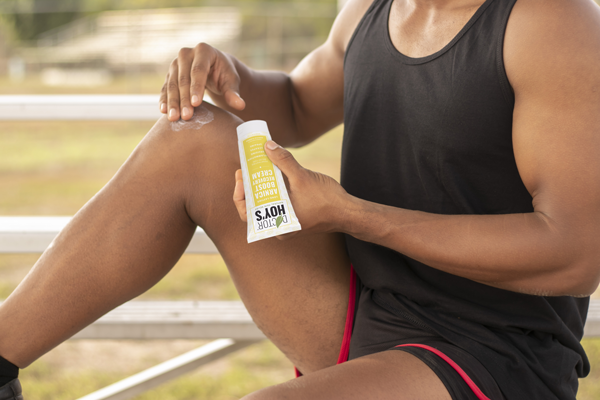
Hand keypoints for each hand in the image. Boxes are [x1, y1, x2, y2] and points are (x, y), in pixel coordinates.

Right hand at [160, 43, 245, 120]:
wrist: (214, 68)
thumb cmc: (224, 74)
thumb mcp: (231, 81)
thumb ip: (233, 93)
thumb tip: (240, 105)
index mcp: (204, 51)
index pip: (198, 70)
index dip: (196, 87)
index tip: (196, 104)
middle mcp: (186, 54)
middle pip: (183, 78)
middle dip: (184, 99)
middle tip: (186, 116)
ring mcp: (176, 63)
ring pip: (172, 84)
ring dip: (172, 102)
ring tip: (174, 118)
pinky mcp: (169, 74)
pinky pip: (165, 88)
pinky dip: (164, 100)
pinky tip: (164, 111)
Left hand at [233, 141, 350, 237]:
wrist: (347, 213)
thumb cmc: (326, 200)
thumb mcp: (302, 176)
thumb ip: (283, 161)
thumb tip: (267, 145)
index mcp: (276, 223)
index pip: (245, 213)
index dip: (239, 193)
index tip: (241, 174)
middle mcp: (278, 227)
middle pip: (252, 209)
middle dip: (247, 188)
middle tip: (246, 170)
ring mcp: (286, 224)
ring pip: (264, 207)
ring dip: (259, 189)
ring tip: (257, 171)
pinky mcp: (294, 219)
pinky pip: (276, 206)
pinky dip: (272, 193)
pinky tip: (273, 177)